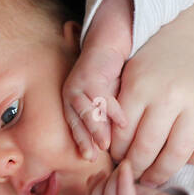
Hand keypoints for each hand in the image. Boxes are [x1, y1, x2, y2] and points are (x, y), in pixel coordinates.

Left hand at [62, 0, 130, 159]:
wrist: (110, 36)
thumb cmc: (111, 70)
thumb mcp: (109, 96)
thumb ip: (109, 116)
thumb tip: (119, 142)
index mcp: (72, 99)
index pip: (73, 125)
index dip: (81, 141)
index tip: (89, 158)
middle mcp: (71, 92)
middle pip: (75, 119)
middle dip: (85, 139)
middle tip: (95, 157)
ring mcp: (78, 81)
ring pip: (85, 109)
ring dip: (95, 127)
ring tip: (107, 143)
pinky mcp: (90, 72)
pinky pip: (100, 94)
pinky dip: (111, 108)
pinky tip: (122, 121)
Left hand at [110, 0, 193, 185]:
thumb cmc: (160, 57)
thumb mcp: (132, 71)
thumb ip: (118, 104)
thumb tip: (105, 147)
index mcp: (141, 84)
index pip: (122, 137)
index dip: (118, 156)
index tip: (118, 161)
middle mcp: (170, 94)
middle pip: (148, 150)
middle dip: (137, 170)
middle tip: (134, 176)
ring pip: (178, 154)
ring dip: (163, 172)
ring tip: (155, 176)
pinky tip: (186, 157)